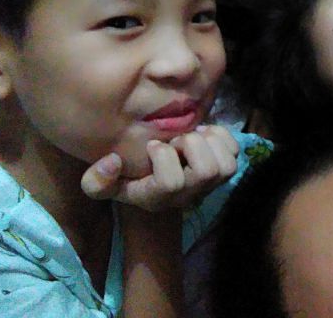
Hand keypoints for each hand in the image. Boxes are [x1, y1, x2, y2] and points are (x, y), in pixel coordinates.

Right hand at [81, 126, 238, 211]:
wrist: (159, 183)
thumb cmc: (132, 178)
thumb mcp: (107, 184)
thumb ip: (97, 181)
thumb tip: (112, 162)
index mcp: (160, 198)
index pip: (172, 183)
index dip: (163, 158)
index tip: (153, 147)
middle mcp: (191, 195)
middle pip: (206, 171)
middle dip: (190, 144)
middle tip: (176, 139)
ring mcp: (212, 184)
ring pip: (225, 164)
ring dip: (208, 141)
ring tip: (191, 136)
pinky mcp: (227, 170)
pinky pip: (234, 150)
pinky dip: (221, 136)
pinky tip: (204, 135)